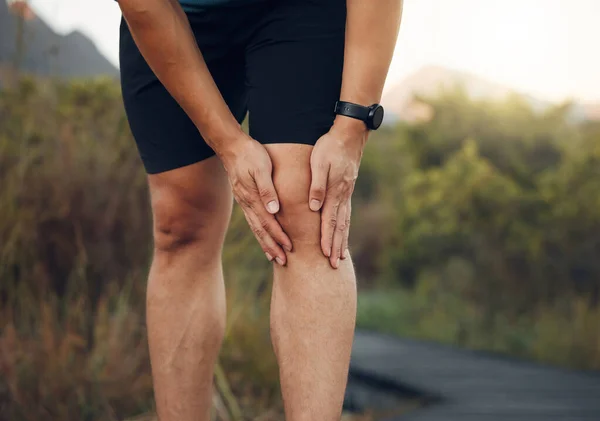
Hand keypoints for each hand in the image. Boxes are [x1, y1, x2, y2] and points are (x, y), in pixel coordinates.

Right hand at [219, 134, 291, 264]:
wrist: (231, 146)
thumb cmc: (250, 154)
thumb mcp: (261, 168)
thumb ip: (267, 189)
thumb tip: (275, 210)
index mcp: (253, 198)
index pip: (268, 222)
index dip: (279, 236)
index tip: (290, 248)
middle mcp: (247, 204)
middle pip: (261, 231)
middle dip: (272, 247)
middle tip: (283, 261)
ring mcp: (244, 203)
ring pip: (256, 228)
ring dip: (265, 243)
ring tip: (275, 257)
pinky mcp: (244, 200)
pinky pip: (252, 221)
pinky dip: (259, 233)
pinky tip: (264, 238)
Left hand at [309, 117, 367, 268]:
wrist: (349, 134)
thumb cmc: (329, 147)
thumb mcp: (319, 163)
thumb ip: (317, 186)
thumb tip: (315, 207)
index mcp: (335, 191)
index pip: (329, 220)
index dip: (327, 238)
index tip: (325, 254)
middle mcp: (343, 196)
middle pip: (340, 227)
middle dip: (337, 247)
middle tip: (336, 265)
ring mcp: (347, 194)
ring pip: (345, 222)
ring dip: (342, 240)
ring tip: (341, 256)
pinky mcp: (347, 190)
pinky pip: (346, 214)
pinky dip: (345, 228)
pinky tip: (344, 235)